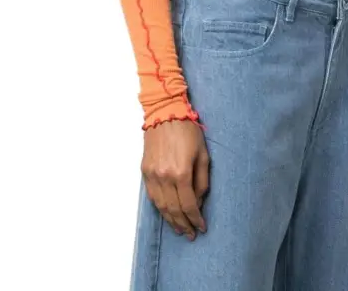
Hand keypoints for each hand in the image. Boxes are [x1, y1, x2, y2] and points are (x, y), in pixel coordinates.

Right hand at [142, 119, 209, 239]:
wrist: (165, 113)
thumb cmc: (188, 131)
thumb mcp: (203, 154)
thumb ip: (202, 181)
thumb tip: (198, 201)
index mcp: (181, 172)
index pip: (189, 204)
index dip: (196, 219)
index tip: (201, 228)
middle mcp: (164, 177)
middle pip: (174, 209)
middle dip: (184, 224)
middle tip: (191, 234)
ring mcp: (152, 175)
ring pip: (160, 206)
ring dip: (170, 220)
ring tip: (179, 229)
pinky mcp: (144, 171)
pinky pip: (152, 196)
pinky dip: (159, 208)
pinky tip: (166, 214)